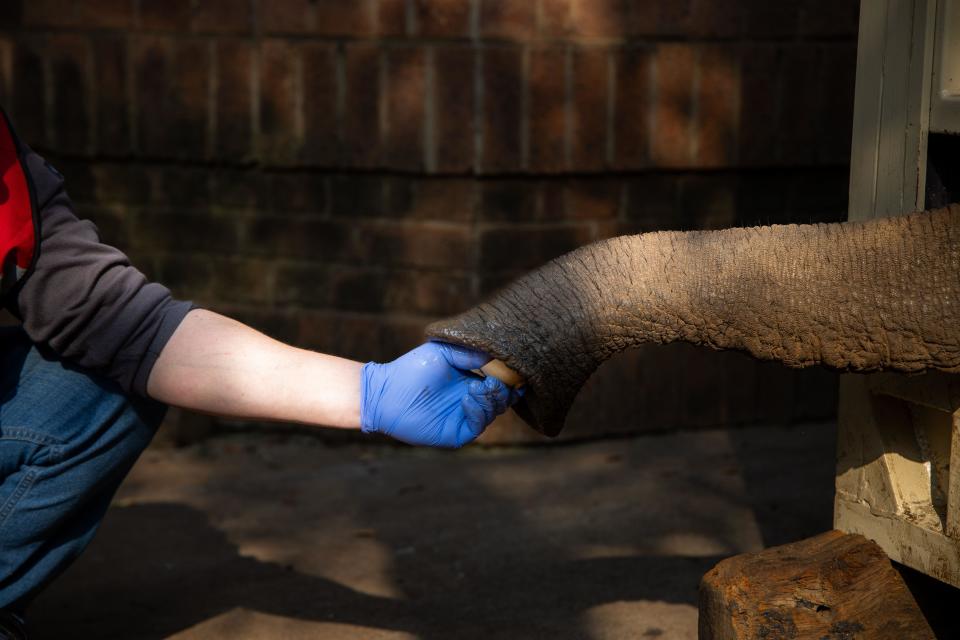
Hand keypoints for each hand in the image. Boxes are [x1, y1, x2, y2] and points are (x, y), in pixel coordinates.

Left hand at [360, 341, 521, 447]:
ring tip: (477, 387)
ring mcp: (463, 419)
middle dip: (501, 390)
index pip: (498, 384)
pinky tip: (467, 398)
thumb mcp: (442, 353)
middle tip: (493, 380)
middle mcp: (470, 402)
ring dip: (489, 400)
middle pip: (500, 400)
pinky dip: (477, 412)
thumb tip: (493, 355)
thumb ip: (467, 353)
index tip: (510, 370)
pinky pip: (476, 426)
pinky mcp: (455, 434)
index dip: (507, 379)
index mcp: (470, 383)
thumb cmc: (411, 369)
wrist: (386, 392)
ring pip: (492, 413)